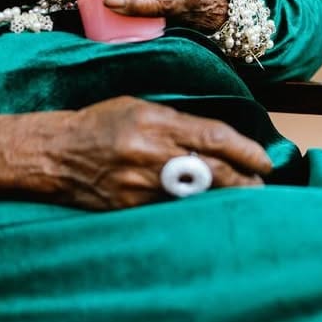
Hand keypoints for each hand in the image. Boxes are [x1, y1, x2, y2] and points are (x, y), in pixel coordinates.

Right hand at [39, 96, 270, 208]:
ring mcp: (141, 184)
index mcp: (154, 120)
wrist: (56, 154)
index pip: (213, 136)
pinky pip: (173, 211)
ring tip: (243, 201)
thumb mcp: (138, 107)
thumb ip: (175, 122)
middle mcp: (150, 152)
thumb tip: (214, 139)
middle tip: (261, 186)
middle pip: (212, 170)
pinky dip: (194, 212)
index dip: (245, 151)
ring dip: (224, 199)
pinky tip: (207, 213)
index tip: (264, 160)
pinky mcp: (132, 208)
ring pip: (197, 195)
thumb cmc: (99, 124)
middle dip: (243, 180)